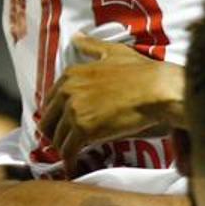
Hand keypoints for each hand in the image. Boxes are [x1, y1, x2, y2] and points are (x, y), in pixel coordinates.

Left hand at [38, 36, 184, 169]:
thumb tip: (76, 37)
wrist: (157, 90)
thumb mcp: (113, 53)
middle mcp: (67, 92)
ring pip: (57, 138)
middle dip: (55, 134)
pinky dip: (69, 162)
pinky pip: (69, 151)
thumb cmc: (141, 72)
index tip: (62, 125)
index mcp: (71, 74)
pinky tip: (73, 168)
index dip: (56, 115)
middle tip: (66, 143)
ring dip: (63, 149)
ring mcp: (74, 111)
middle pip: (47, 121)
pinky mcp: (84, 130)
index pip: (50, 101)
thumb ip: (91, 46)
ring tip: (73, 157)